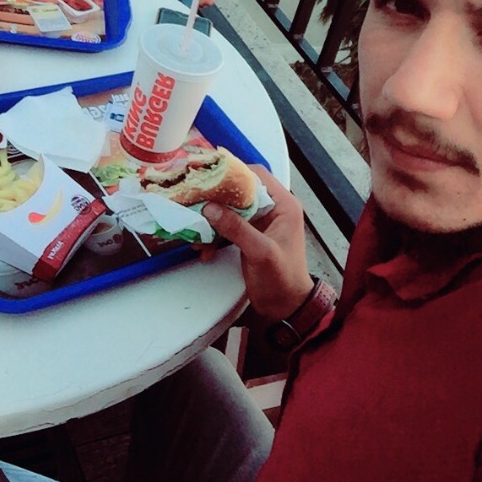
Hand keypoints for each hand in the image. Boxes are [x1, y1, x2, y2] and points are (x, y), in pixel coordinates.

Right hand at [202, 168, 313, 320]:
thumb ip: (237, 228)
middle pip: (240, 191)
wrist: (286, 308)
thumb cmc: (282, 280)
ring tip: (197, 231)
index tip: (209, 177)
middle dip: (217, 199)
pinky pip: (228, 226)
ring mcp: (260, 223)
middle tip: (196, 202)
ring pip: (231, 209)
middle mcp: (273, 209)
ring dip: (213, 219)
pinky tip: (204, 248)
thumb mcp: (260, 252)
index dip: (234, 173)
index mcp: (284, 205)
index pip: (258, 175)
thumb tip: (210, 208)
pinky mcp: (249, 236)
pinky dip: (215, 235)